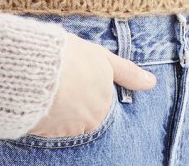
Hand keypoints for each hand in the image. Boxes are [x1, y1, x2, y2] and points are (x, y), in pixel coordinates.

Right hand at [25, 30, 155, 138]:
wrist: (36, 66)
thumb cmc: (70, 56)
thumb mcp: (101, 56)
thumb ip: (127, 72)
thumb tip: (152, 83)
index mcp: (104, 102)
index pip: (99, 99)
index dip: (85, 83)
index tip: (75, 72)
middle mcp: (90, 120)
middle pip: (84, 111)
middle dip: (74, 97)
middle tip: (61, 77)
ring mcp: (68, 129)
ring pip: (67, 118)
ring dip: (60, 106)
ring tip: (48, 83)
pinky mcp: (47, 133)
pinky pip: (49, 125)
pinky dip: (45, 113)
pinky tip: (38, 95)